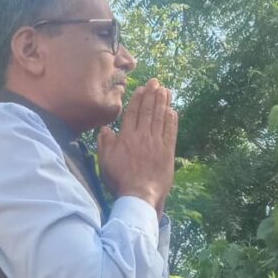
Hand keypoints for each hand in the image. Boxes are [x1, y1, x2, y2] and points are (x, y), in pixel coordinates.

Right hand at [98, 78, 177, 219]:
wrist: (140, 195)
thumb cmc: (120, 180)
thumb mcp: (105, 162)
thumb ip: (105, 143)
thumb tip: (105, 128)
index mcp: (127, 137)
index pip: (133, 113)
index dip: (138, 99)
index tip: (143, 88)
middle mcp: (142, 136)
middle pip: (148, 111)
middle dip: (152, 95)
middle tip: (156, 82)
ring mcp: (156, 143)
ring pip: (160, 118)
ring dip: (163, 103)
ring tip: (166, 91)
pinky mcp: (168, 152)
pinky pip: (170, 132)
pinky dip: (172, 120)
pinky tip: (173, 111)